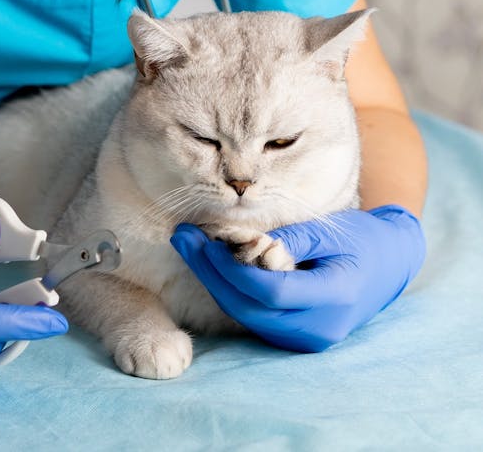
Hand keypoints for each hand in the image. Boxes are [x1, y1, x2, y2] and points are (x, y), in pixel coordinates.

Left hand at [170, 205, 425, 351]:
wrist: (389, 267)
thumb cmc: (362, 241)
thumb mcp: (331, 231)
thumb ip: (289, 240)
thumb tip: (241, 245)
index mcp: (337, 298)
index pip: (272, 292)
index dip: (234, 269)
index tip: (206, 241)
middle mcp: (320, 328)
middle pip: (251, 308)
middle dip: (210, 273)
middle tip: (183, 239)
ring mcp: (307, 339)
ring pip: (247, 316)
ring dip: (214, 282)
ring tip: (189, 246)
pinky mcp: (295, 338)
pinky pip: (254, 317)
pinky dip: (231, 291)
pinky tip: (211, 265)